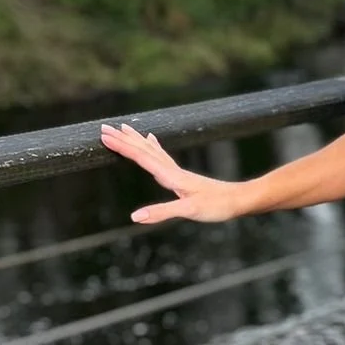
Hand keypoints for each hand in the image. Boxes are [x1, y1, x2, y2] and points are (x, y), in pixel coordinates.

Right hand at [99, 121, 242, 223]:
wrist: (240, 200)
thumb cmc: (218, 206)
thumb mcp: (189, 211)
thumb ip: (162, 212)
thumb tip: (135, 217)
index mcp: (171, 176)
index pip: (141, 157)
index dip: (122, 147)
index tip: (104, 136)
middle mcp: (173, 170)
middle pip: (144, 150)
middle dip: (124, 139)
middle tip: (104, 127)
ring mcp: (178, 172)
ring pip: (152, 151)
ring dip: (136, 140)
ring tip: (124, 128)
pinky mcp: (183, 176)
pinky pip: (162, 156)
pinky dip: (153, 147)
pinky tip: (152, 141)